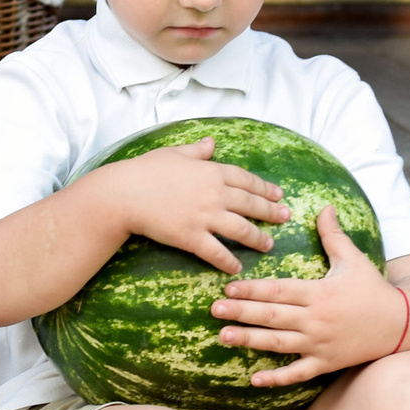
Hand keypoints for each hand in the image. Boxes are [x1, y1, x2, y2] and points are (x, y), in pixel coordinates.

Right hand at [87, 138, 291, 275]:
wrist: (124, 194)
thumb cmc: (144, 171)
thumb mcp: (172, 153)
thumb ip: (196, 150)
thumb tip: (211, 142)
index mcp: (211, 170)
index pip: (246, 180)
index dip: (264, 188)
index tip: (278, 194)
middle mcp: (214, 193)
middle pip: (250, 204)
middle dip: (271, 212)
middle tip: (285, 217)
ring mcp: (204, 216)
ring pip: (241, 229)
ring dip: (257, 238)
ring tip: (268, 244)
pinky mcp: (191, 237)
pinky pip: (217, 252)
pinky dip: (229, 261)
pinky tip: (237, 267)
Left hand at [208, 206, 406, 383]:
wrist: (402, 325)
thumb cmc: (374, 290)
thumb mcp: (354, 260)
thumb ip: (333, 235)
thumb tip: (324, 205)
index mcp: (319, 292)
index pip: (278, 290)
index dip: (252, 289)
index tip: (228, 287)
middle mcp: (316, 319)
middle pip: (272, 315)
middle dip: (241, 312)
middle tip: (214, 310)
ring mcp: (319, 343)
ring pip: (278, 343)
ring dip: (250, 340)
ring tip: (223, 337)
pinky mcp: (326, 362)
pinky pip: (298, 373)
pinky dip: (277, 378)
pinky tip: (254, 380)